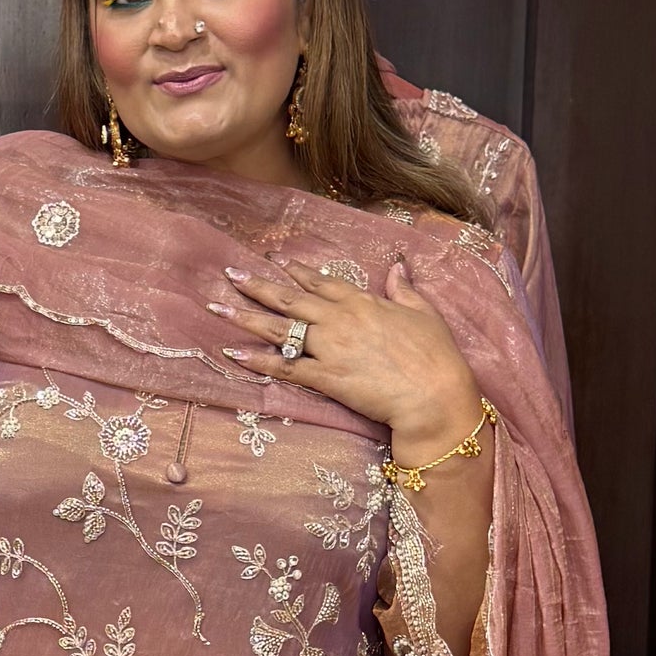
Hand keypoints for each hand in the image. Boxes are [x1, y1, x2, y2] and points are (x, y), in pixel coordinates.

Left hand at [209, 254, 482, 461]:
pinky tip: (234, 354)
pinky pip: (285, 366)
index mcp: (363, 303)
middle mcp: (341, 320)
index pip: (322, 282)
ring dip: (246, 317)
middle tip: (232, 274)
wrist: (435, 396)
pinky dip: (258, 360)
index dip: (296, 270)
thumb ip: (405, 290)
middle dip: (259, 285)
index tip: (274, 259)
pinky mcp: (326, 377)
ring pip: (281, 328)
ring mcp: (331, 348)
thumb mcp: (425, 314)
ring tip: (218, 308)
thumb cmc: (436, 357)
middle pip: (291, 299)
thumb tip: (397, 267)